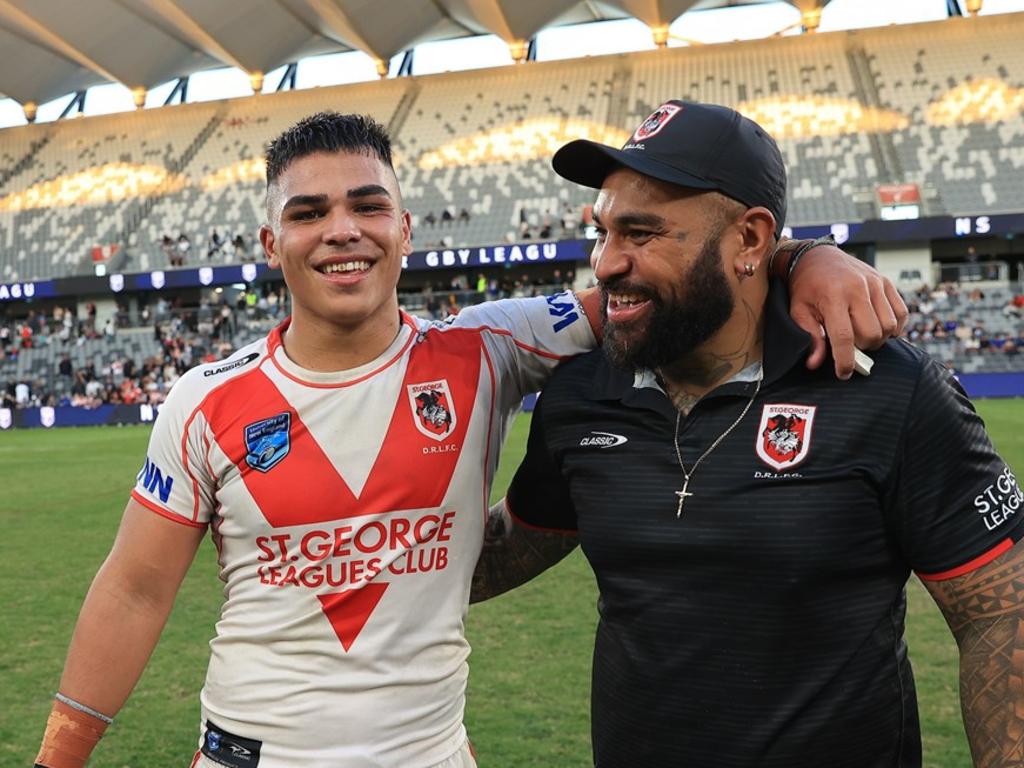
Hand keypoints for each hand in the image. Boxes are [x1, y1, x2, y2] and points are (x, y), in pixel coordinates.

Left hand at [788, 245, 907, 378]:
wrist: (817, 256)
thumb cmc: (806, 287)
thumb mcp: (798, 310)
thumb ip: (810, 336)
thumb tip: (815, 363)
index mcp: (833, 296)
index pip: (845, 336)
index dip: (845, 360)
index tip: (843, 373)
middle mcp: (857, 288)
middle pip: (871, 334)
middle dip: (861, 348)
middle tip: (849, 346)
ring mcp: (875, 283)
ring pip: (889, 326)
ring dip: (877, 339)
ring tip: (861, 335)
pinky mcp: (886, 282)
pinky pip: (901, 313)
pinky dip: (894, 327)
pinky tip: (878, 327)